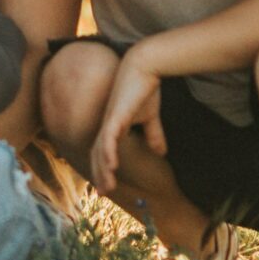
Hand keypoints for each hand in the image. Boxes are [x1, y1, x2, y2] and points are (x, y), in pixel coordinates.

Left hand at [89, 49, 165, 193]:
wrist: (145, 67)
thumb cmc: (145, 89)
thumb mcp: (151, 117)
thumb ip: (153, 134)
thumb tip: (160, 152)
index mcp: (113, 126)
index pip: (103, 151)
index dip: (103, 168)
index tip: (106, 186)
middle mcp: (107, 124)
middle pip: (98, 153)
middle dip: (99, 174)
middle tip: (102, 193)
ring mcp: (109, 120)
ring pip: (101, 149)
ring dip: (103, 168)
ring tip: (106, 186)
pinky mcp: (115, 114)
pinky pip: (109, 136)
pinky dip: (108, 151)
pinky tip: (110, 165)